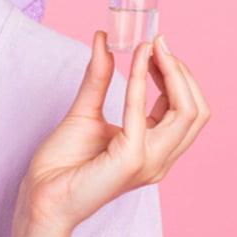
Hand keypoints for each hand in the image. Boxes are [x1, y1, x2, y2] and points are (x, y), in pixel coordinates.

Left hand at [17, 32, 209, 236]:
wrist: (40, 196)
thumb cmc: (62, 163)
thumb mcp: (86, 111)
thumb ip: (99, 78)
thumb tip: (104, 40)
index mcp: (155, 150)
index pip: (185, 109)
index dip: (176, 75)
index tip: (156, 45)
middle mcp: (160, 159)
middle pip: (195, 110)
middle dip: (181, 72)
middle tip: (158, 43)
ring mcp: (150, 162)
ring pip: (186, 112)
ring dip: (170, 73)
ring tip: (149, 47)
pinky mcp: (131, 160)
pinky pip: (143, 113)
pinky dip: (140, 82)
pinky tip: (133, 60)